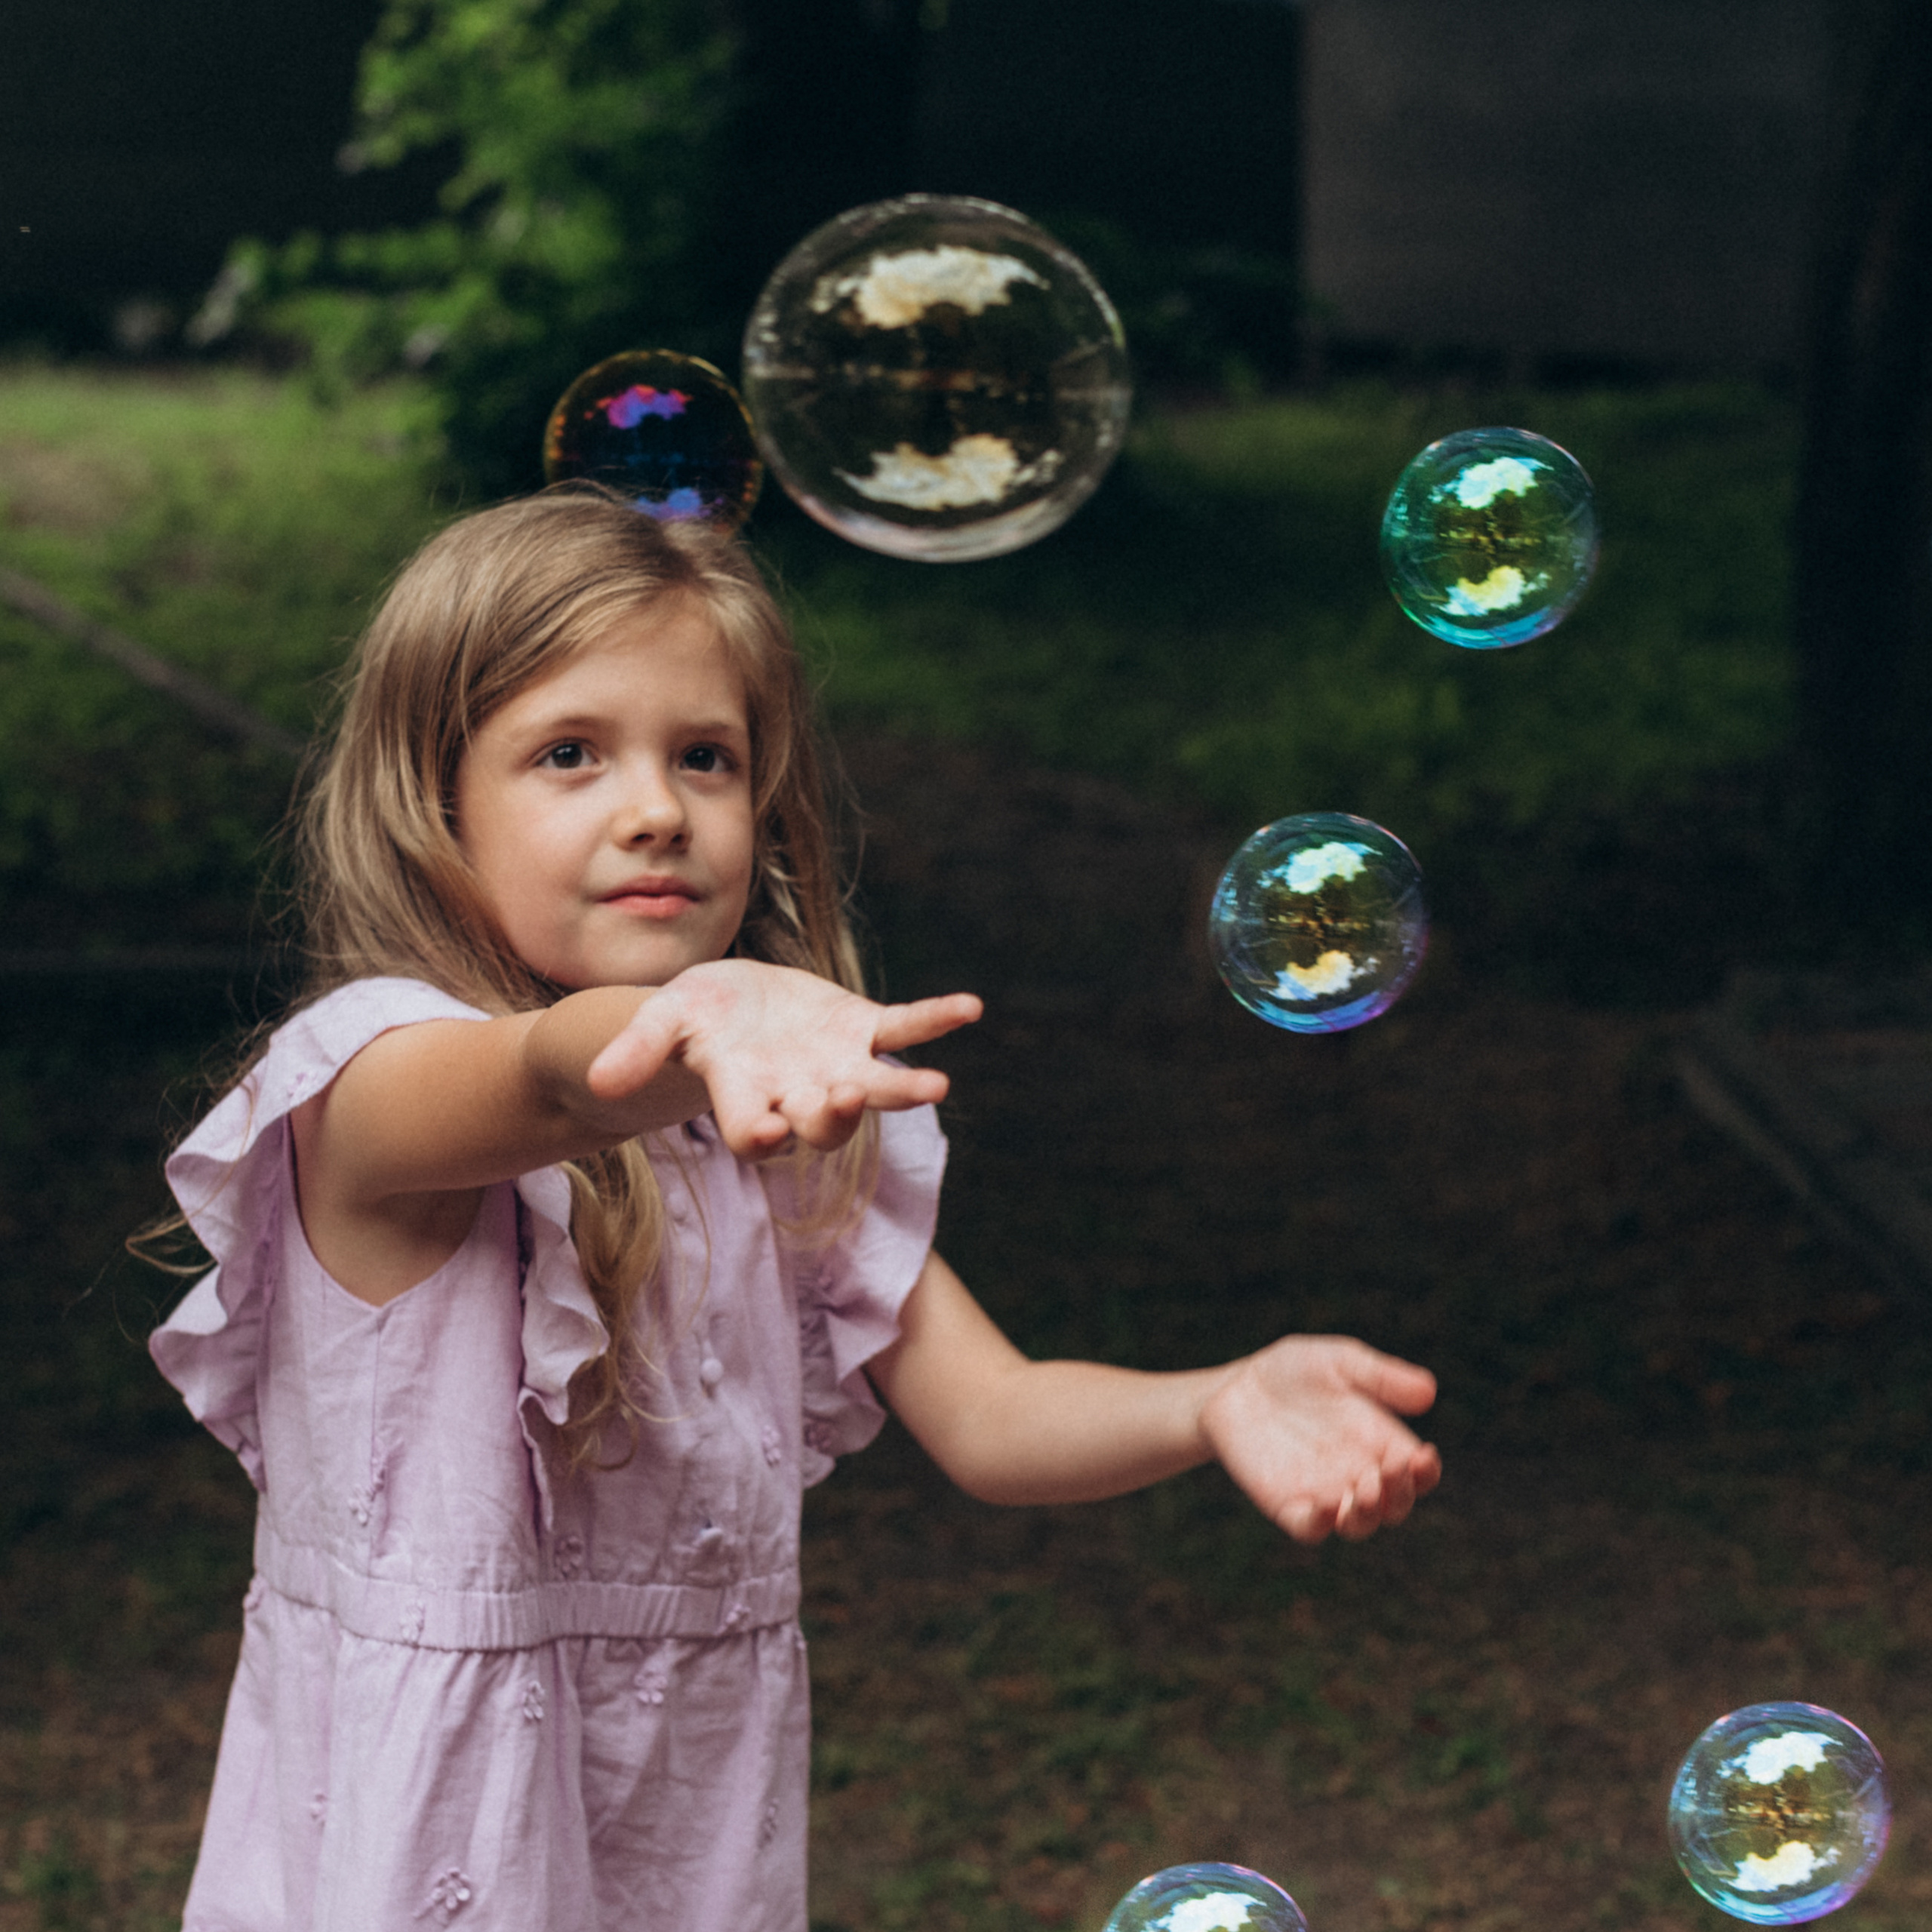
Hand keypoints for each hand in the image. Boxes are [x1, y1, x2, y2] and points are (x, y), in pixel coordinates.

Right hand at [585, 959, 981, 1157]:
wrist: (735, 1003)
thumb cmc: (694, 1018)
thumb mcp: (662, 1020)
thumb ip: (636, 1049)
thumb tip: (597, 1080)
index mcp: (745, 1100)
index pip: (753, 1133)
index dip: (759, 1135)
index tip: (767, 1132)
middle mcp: (797, 1096)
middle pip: (821, 1123)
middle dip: (834, 1117)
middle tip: (842, 1103)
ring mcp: (837, 1068)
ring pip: (874, 1089)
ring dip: (902, 1089)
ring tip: (936, 1086)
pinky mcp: (864, 1033)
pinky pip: (905, 1029)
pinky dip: (935, 1020)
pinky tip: (970, 1008)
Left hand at [1200, 1336, 1439, 1543]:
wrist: (1238, 1387)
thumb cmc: (1296, 1371)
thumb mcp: (1340, 1362)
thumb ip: (1380, 1376)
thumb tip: (1430, 1391)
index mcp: (1380, 1443)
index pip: (1417, 1471)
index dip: (1426, 1471)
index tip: (1423, 1457)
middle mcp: (1359, 1475)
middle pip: (1394, 1504)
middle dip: (1399, 1495)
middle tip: (1390, 1472)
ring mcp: (1325, 1494)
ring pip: (1358, 1524)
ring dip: (1366, 1515)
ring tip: (1365, 1492)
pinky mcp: (1288, 1505)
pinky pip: (1310, 1528)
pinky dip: (1320, 1524)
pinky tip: (1325, 1506)